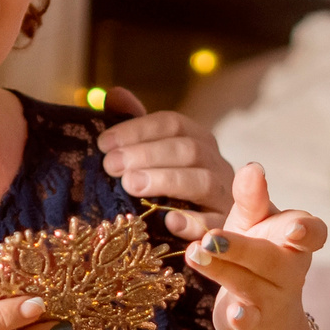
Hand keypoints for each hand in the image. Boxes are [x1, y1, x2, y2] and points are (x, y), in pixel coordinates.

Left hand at [98, 87, 235, 239]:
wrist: (211, 236)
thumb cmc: (171, 191)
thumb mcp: (153, 156)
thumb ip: (136, 127)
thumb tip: (114, 94)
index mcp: (198, 140)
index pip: (173, 123)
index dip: (137, 129)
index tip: (104, 143)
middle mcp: (215, 164)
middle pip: (188, 149)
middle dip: (147, 154)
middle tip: (111, 165)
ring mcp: (224, 196)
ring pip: (203, 181)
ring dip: (166, 180)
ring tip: (131, 184)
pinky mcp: (225, 228)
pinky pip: (214, 223)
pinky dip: (193, 222)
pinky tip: (168, 222)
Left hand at [183, 162, 326, 329]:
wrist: (264, 318)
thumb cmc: (257, 255)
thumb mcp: (253, 223)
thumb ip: (251, 198)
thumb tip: (252, 167)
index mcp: (296, 240)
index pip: (313, 233)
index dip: (306, 231)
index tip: (291, 229)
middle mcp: (291, 270)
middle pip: (270, 259)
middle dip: (240, 248)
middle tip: (211, 237)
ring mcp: (274, 298)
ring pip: (250, 284)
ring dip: (222, 271)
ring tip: (195, 255)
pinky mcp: (254, 323)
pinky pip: (249, 322)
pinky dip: (243, 318)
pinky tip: (233, 315)